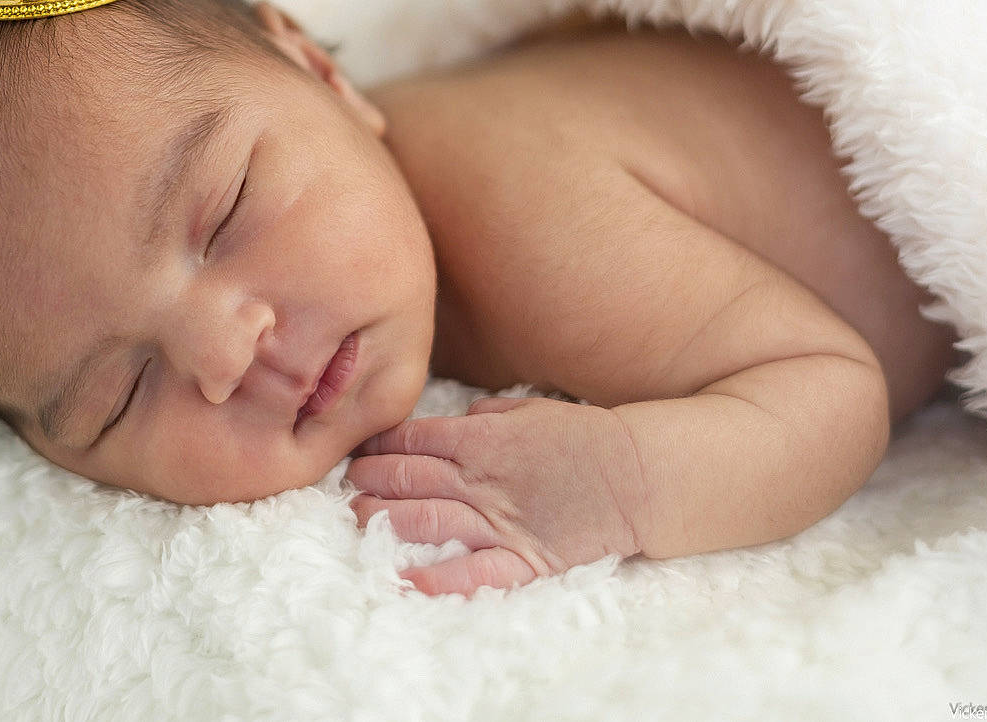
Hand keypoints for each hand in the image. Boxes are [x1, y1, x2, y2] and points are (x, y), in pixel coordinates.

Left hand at [346, 395, 646, 597]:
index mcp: (482, 437)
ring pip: (424, 519)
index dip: (378, 443)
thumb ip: (490, 413)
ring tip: (357, 517)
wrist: (639, 473)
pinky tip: (404, 579)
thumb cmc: (587, 435)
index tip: (358, 447)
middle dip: (368, 478)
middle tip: (346, 481)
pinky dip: (436, 578)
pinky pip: (472, 573)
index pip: (412, 439)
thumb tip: (462, 414)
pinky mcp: (523, 558)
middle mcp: (481, 478)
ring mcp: (499, 521)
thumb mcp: (533, 407)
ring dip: (383, 518)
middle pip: (407, 477)